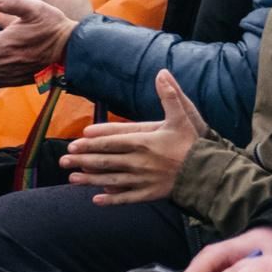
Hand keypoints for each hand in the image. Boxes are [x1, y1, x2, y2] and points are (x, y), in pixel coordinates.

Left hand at [66, 71, 205, 205]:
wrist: (208, 173)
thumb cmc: (194, 143)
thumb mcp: (182, 116)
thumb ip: (170, 95)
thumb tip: (162, 72)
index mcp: (144, 141)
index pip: (111, 141)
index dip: (91, 142)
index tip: (75, 143)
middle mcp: (139, 161)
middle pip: (105, 161)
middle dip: (82, 160)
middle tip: (64, 160)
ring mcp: (143, 179)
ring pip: (110, 179)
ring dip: (89, 179)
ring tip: (72, 178)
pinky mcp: (149, 194)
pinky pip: (126, 197)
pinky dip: (111, 199)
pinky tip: (96, 199)